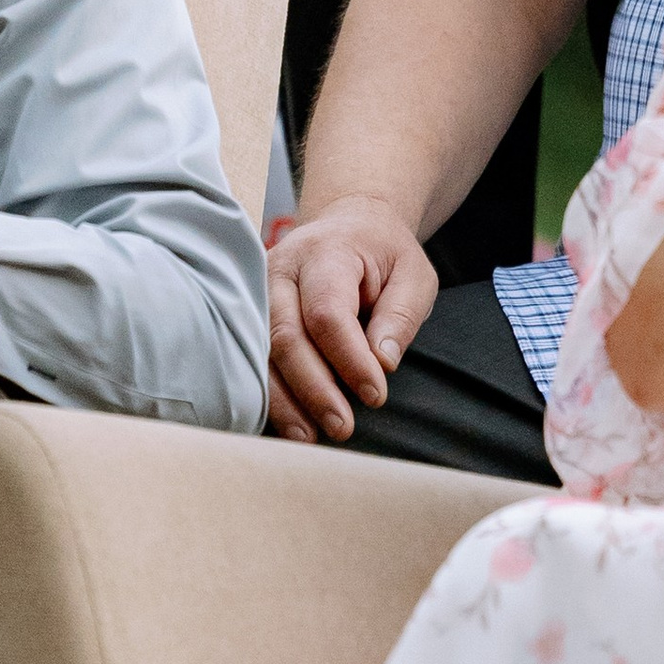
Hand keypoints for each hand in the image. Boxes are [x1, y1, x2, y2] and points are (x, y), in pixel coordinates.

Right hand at [267, 192, 438, 441]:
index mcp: (324, 252)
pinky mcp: (249, 313)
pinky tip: (287, 424)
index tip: (375, 394)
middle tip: (343, 427)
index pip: (327, 313)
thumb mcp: (414, 274)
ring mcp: (256, 291)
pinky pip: (251, 358)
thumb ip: (401, 314)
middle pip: (285, 337)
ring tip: (310, 438)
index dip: (349, 359)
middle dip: (314, 389)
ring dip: (284, 401)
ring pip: (260, 353)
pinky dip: (269, 394)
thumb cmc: (384, 253)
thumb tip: (382, 362)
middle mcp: (279, 270)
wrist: (348, 225)